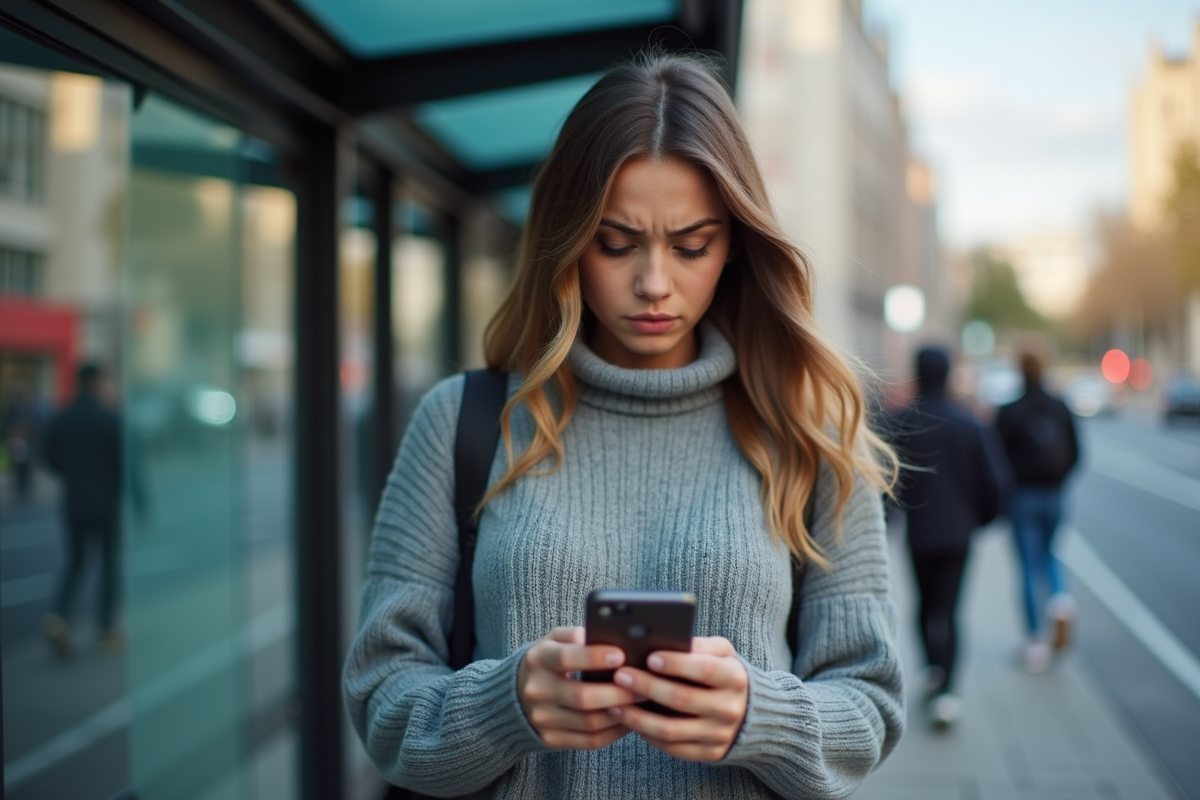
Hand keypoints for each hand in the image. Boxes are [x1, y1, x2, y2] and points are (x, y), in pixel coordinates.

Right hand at [517, 627, 637, 749]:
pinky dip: (615, 731)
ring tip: (642, 701)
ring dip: (622, 714)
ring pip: (590, 723)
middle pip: (582, 697)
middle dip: (618, 692)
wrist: (518, 693)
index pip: (565, 658)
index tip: (621, 655)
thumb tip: (603, 635)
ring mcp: (542, 718)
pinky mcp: (551, 739)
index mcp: (538, 659)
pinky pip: (590, 741)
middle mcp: (537, 690)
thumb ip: (576, 635)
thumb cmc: (550, 660)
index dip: (594, 657)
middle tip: (644, 685)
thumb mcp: (555, 640)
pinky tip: (629, 719)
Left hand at [606, 636, 748, 761]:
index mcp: (735, 678)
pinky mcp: (709, 754)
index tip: (649, 657)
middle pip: (682, 699)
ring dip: (638, 717)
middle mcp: (730, 709)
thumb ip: (701, 644)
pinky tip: (630, 720)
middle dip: (647, 686)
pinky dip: (647, 735)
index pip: (704, 669)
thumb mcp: (722, 652)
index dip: (676, 664)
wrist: (747, 712)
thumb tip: (673, 640)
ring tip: (615, 703)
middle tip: (620, 676)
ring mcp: (719, 735)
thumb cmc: (723, 673)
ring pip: (671, 730)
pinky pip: (672, 748)